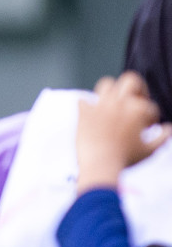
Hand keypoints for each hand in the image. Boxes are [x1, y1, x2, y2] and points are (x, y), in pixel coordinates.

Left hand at [77, 72, 168, 191]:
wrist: (100, 165)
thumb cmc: (126, 159)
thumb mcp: (150, 150)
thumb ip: (163, 137)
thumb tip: (169, 128)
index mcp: (138, 109)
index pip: (149, 106)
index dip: (150, 118)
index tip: (146, 129)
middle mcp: (120, 102)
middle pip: (131, 80)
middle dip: (137, 88)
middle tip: (136, 100)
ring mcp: (101, 106)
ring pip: (106, 84)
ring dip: (111, 91)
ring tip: (114, 102)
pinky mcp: (85, 112)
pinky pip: (84, 101)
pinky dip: (87, 106)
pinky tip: (92, 114)